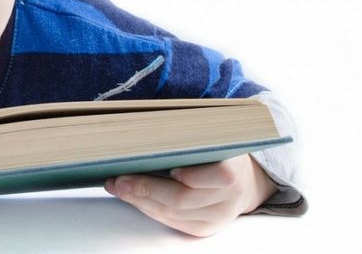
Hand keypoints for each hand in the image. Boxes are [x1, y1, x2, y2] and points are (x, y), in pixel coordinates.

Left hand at [103, 154, 276, 236]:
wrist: (244, 182)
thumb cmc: (219, 153)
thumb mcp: (213, 139)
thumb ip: (188, 137)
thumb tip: (147, 134)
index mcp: (234, 169)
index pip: (217, 175)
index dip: (190, 175)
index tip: (166, 167)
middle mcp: (228, 198)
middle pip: (183, 199)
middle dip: (146, 189)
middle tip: (119, 180)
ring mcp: (215, 216)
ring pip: (172, 213)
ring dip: (140, 201)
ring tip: (117, 187)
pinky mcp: (203, 228)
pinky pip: (171, 222)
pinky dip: (148, 209)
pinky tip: (132, 197)